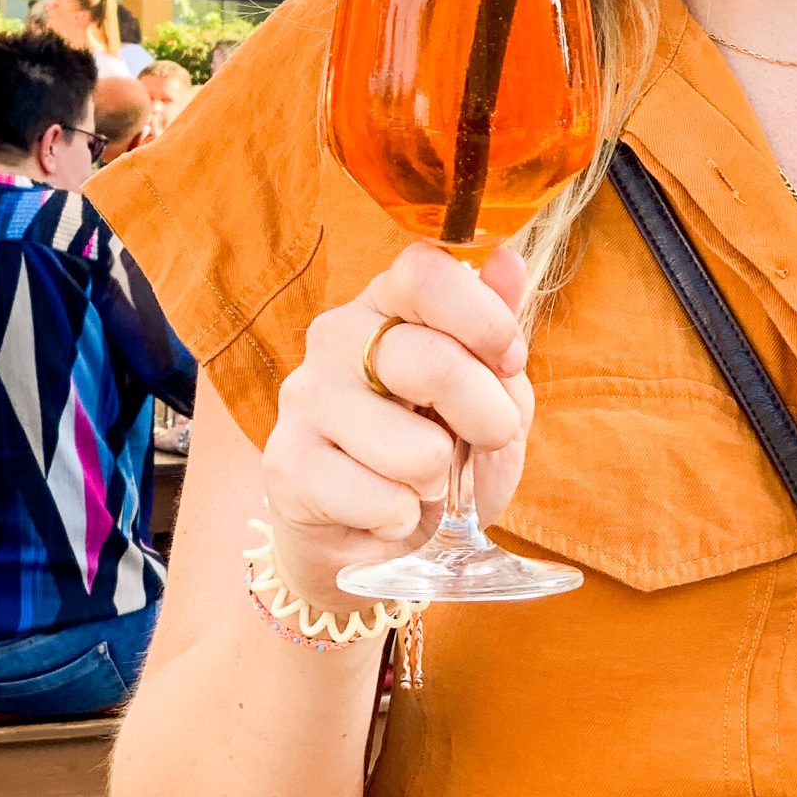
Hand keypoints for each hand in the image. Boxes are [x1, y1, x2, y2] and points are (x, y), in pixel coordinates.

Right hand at [262, 242, 532, 613]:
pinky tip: (383, 509)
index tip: (511, 363)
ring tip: (418, 479)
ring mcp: (305, 397)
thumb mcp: (491, 396)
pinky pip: (384, 502)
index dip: (486, 322)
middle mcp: (336, 335)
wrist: (378, 535)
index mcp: (387, 302)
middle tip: (482, 440)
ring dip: (439, 481)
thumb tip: (509, 261)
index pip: (427, 274)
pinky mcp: (286, 464)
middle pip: (434, 364)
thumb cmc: (442, 454)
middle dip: (487, 420)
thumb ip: (498, 335)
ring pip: (416, 450)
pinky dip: (404, 518)